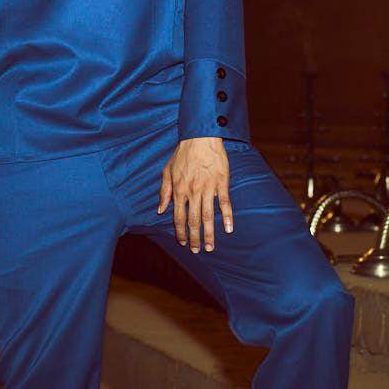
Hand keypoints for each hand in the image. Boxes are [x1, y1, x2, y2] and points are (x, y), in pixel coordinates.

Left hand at [157, 137, 233, 252]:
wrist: (200, 137)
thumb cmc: (183, 153)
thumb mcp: (167, 171)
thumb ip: (164, 192)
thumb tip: (160, 209)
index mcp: (179, 190)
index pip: (178, 217)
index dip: (180, 232)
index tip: (183, 243)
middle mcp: (193, 192)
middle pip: (193, 220)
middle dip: (195, 238)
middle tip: (198, 251)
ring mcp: (208, 188)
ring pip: (208, 216)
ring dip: (209, 233)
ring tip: (211, 247)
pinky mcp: (221, 183)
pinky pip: (225, 203)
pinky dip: (227, 216)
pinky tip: (229, 229)